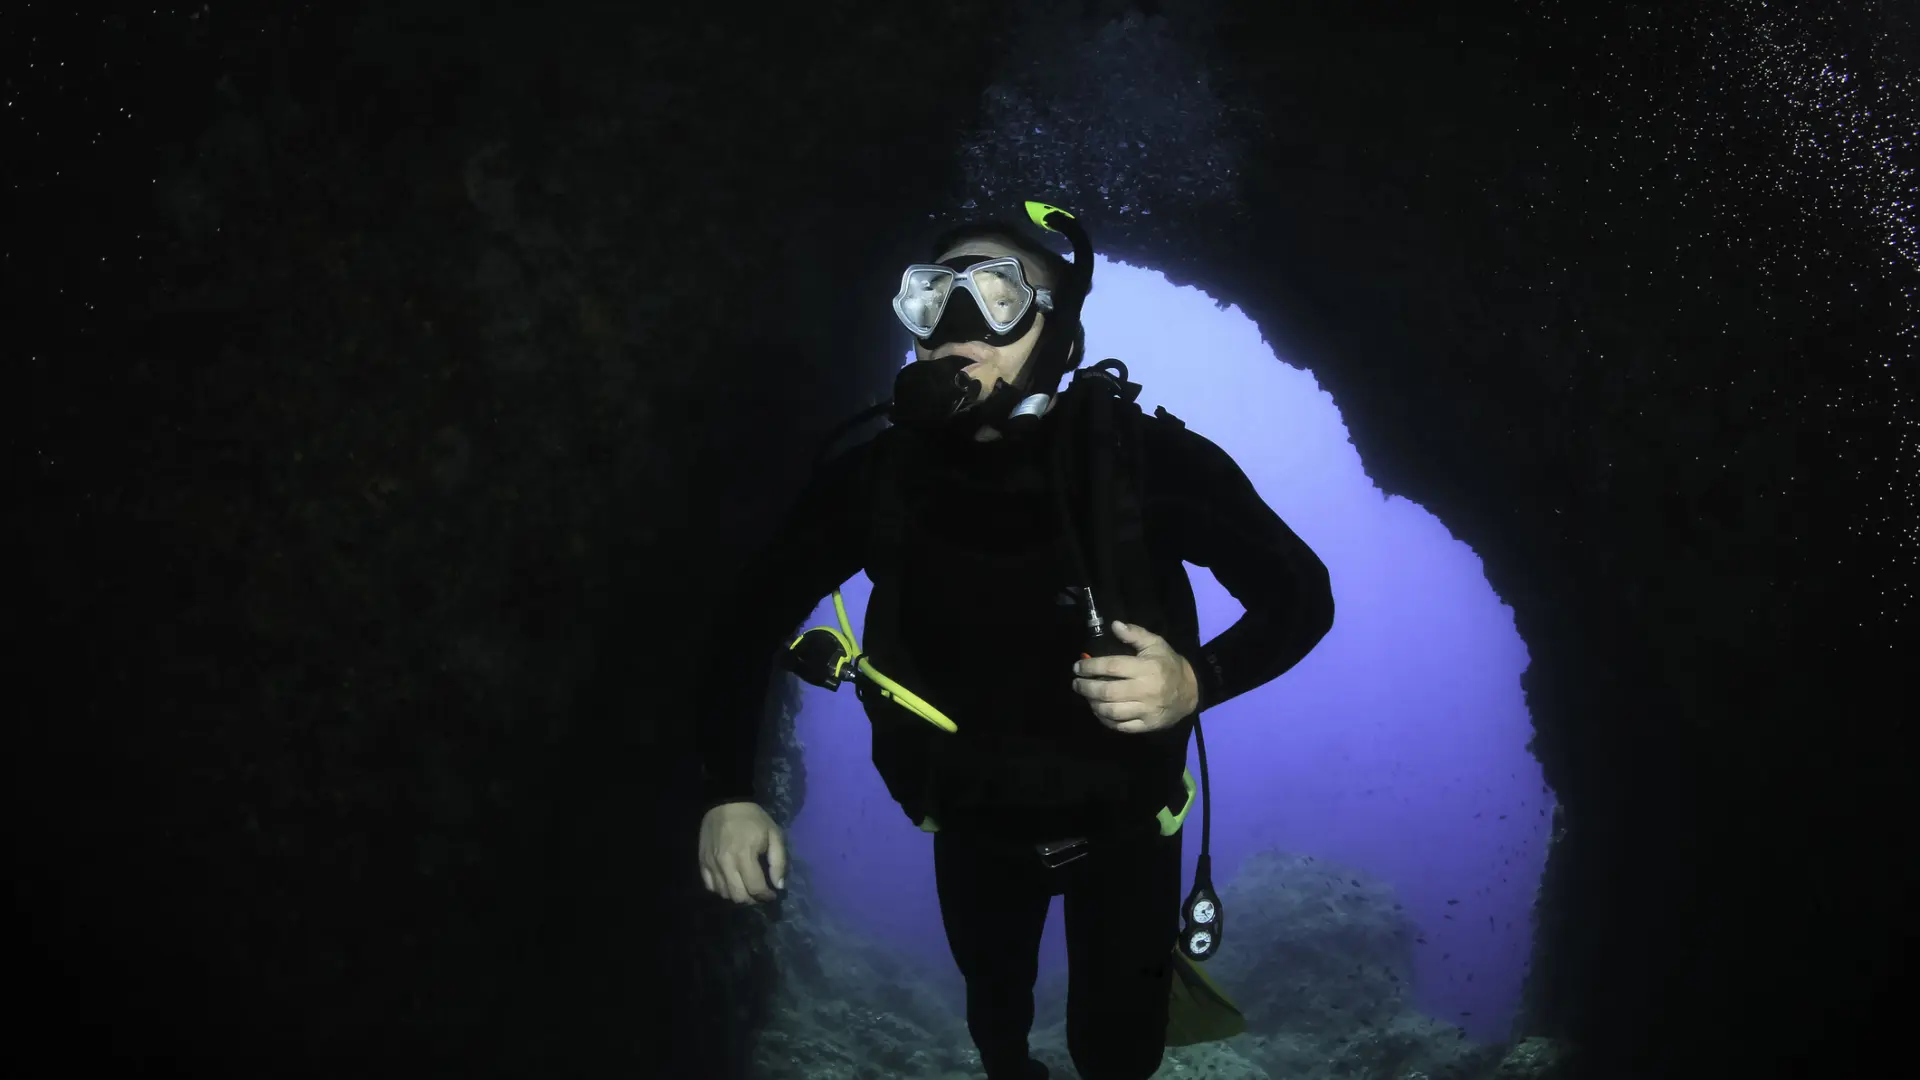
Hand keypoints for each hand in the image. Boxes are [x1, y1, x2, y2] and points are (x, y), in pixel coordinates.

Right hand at [698, 801, 786, 904]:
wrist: (725, 802)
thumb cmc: (753, 819)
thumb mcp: (774, 834)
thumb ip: (779, 861)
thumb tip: (779, 886)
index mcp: (744, 855)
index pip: (755, 888)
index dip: (766, 896)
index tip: (772, 893)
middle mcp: (725, 863)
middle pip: (738, 896)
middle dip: (752, 899)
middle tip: (759, 893)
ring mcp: (711, 864)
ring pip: (724, 894)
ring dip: (737, 895)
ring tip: (746, 888)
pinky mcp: (702, 862)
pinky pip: (710, 886)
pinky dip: (721, 889)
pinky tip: (731, 882)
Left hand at [1071, 620, 1200, 734]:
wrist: (1191, 691)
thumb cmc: (1169, 665)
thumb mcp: (1156, 644)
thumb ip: (1135, 634)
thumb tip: (1114, 625)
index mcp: (1146, 668)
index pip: (1111, 667)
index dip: (1090, 667)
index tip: (1077, 667)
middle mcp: (1145, 690)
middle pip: (1107, 692)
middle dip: (1086, 688)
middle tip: (1076, 684)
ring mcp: (1146, 710)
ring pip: (1111, 711)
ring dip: (1093, 704)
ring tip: (1087, 697)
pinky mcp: (1147, 725)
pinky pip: (1121, 726)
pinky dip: (1105, 720)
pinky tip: (1099, 711)